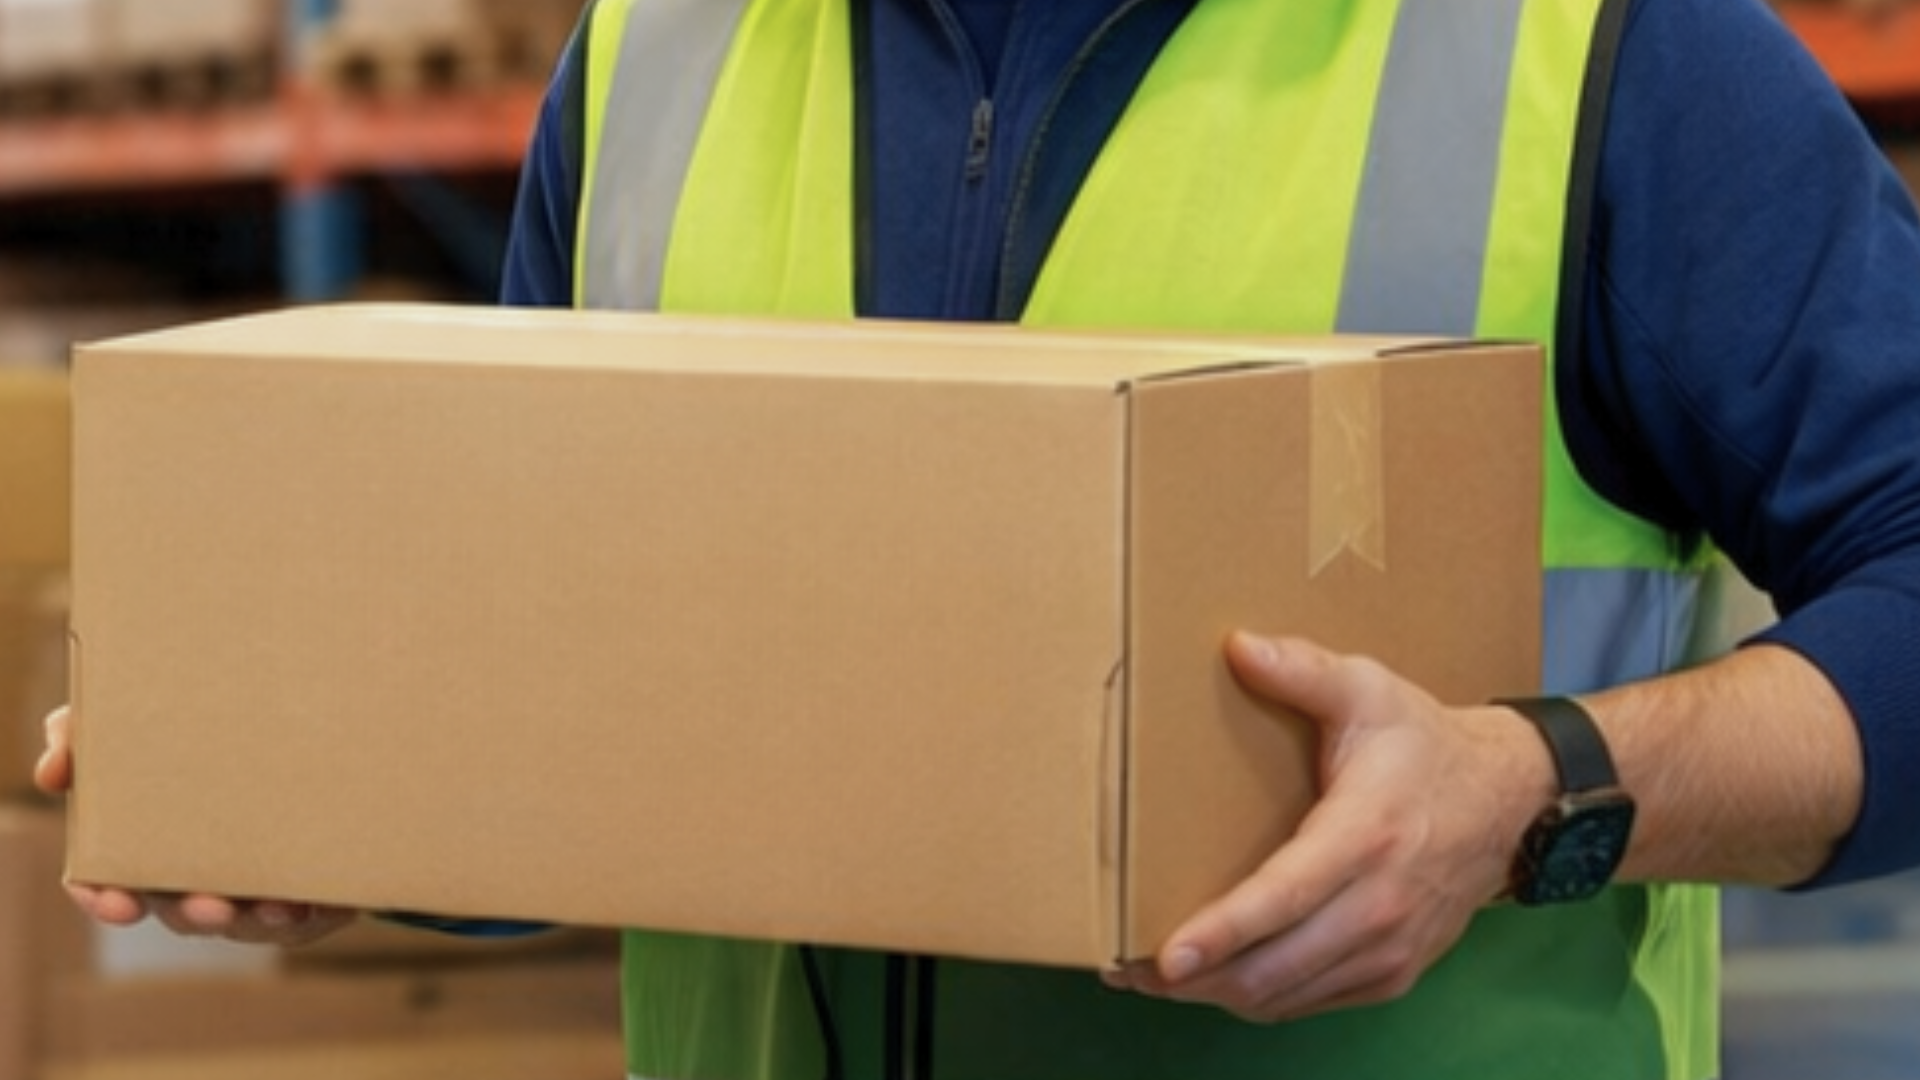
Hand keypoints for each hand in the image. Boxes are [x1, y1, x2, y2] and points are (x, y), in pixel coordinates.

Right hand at [35, 706, 357, 946]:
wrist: (292, 726)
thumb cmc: (191, 731)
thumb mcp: (130, 717)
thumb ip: (80, 734)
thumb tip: (53, 772)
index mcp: (141, 846)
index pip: (106, 885)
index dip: (104, 900)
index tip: (118, 904)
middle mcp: (189, 877)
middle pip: (181, 911)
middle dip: (195, 913)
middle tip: (212, 907)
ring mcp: (244, 890)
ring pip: (245, 920)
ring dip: (257, 917)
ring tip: (276, 905)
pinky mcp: (300, 892)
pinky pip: (302, 915)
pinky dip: (306, 910)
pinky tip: (312, 900)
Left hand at [1103, 632, 1553, 1021]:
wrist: (1508, 800)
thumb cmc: (1425, 744)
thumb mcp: (1369, 690)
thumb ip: (1303, 669)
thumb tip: (1237, 645)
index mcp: (1367, 834)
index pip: (1285, 896)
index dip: (1223, 931)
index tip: (1169, 953)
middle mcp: (1380, 904)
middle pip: (1274, 965)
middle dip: (1196, 978)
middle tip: (1129, 969)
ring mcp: (1390, 946)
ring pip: (1286, 994)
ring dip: (1219, 994)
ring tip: (1158, 979)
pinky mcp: (1393, 971)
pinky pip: (1312, 1002)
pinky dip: (1260, 998)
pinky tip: (1219, 980)